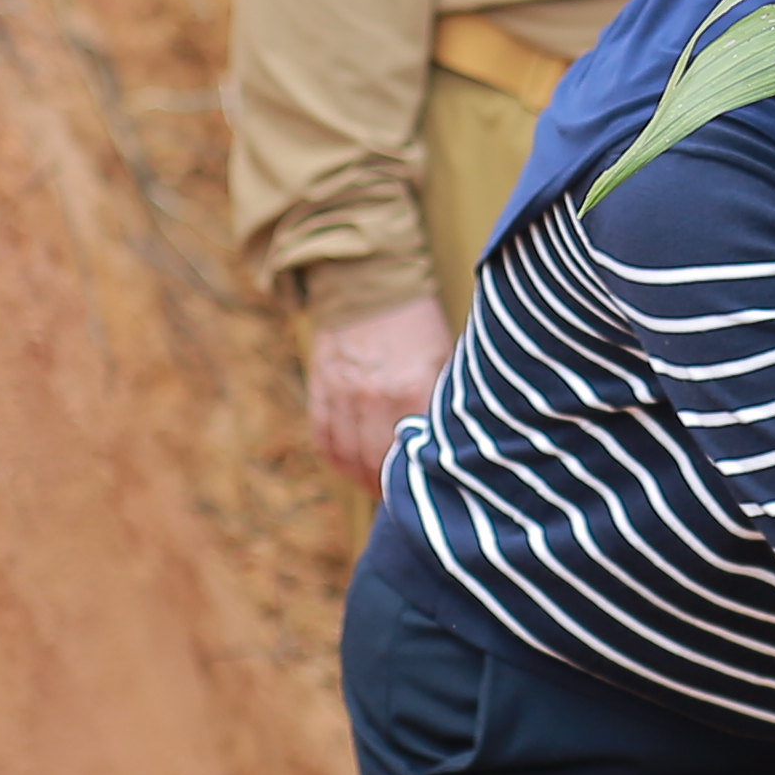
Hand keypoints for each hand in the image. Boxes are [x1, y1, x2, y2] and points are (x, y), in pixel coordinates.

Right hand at [305, 293, 456, 481]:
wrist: (368, 278)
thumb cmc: (417, 319)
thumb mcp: (446, 355)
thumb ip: (446, 399)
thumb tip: (454, 441)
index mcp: (413, 388)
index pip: (414, 454)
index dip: (419, 480)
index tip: (428, 491)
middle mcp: (375, 396)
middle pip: (377, 463)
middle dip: (389, 487)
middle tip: (402, 497)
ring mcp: (343, 394)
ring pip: (348, 457)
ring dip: (361, 478)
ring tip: (376, 486)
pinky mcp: (321, 387)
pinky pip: (323, 438)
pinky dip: (336, 458)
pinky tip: (350, 465)